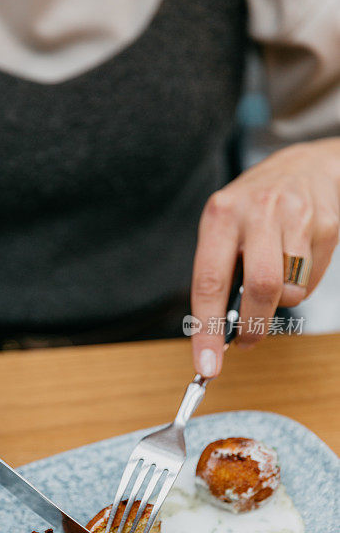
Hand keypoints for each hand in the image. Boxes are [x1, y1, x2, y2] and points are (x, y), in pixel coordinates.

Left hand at [191, 139, 339, 376]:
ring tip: (274, 283)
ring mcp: (296, 215)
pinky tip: (296, 261)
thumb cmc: (255, 208)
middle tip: (246, 341)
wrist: (305, 165)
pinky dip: (302, 285)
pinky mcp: (327, 224)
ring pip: (290, 290)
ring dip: (280, 303)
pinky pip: (313, 280)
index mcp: (220, 215)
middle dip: (252, 327)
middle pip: (259, 289)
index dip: (207, 331)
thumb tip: (220, 330)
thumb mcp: (225, 227)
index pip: (209, 283)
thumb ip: (220, 272)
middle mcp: (257, 211)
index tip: (206, 367)